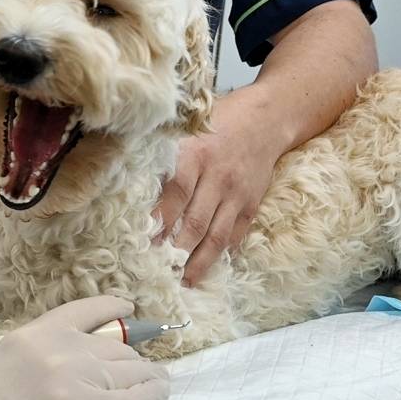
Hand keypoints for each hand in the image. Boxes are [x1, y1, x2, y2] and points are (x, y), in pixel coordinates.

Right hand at [0, 296, 169, 399]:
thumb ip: (33, 356)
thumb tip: (70, 359)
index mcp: (30, 337)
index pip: (85, 311)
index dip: (114, 310)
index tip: (128, 311)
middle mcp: (58, 352)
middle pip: (116, 347)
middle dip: (130, 360)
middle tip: (138, 374)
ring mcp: (78, 383)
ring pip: (134, 370)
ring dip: (147, 378)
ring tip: (153, 386)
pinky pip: (142, 399)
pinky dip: (155, 397)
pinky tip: (158, 398)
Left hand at [153, 95, 286, 285]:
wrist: (265, 119)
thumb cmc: (216, 123)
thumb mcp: (187, 131)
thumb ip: (167, 158)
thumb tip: (134, 186)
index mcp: (195, 155)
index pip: (176, 193)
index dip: (160, 220)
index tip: (144, 241)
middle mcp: (218, 177)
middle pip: (195, 221)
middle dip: (176, 250)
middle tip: (158, 270)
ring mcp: (237, 194)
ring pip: (216, 236)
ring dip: (198, 262)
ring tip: (183, 280)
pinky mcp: (252, 204)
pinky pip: (235, 235)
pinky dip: (220, 253)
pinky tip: (206, 266)